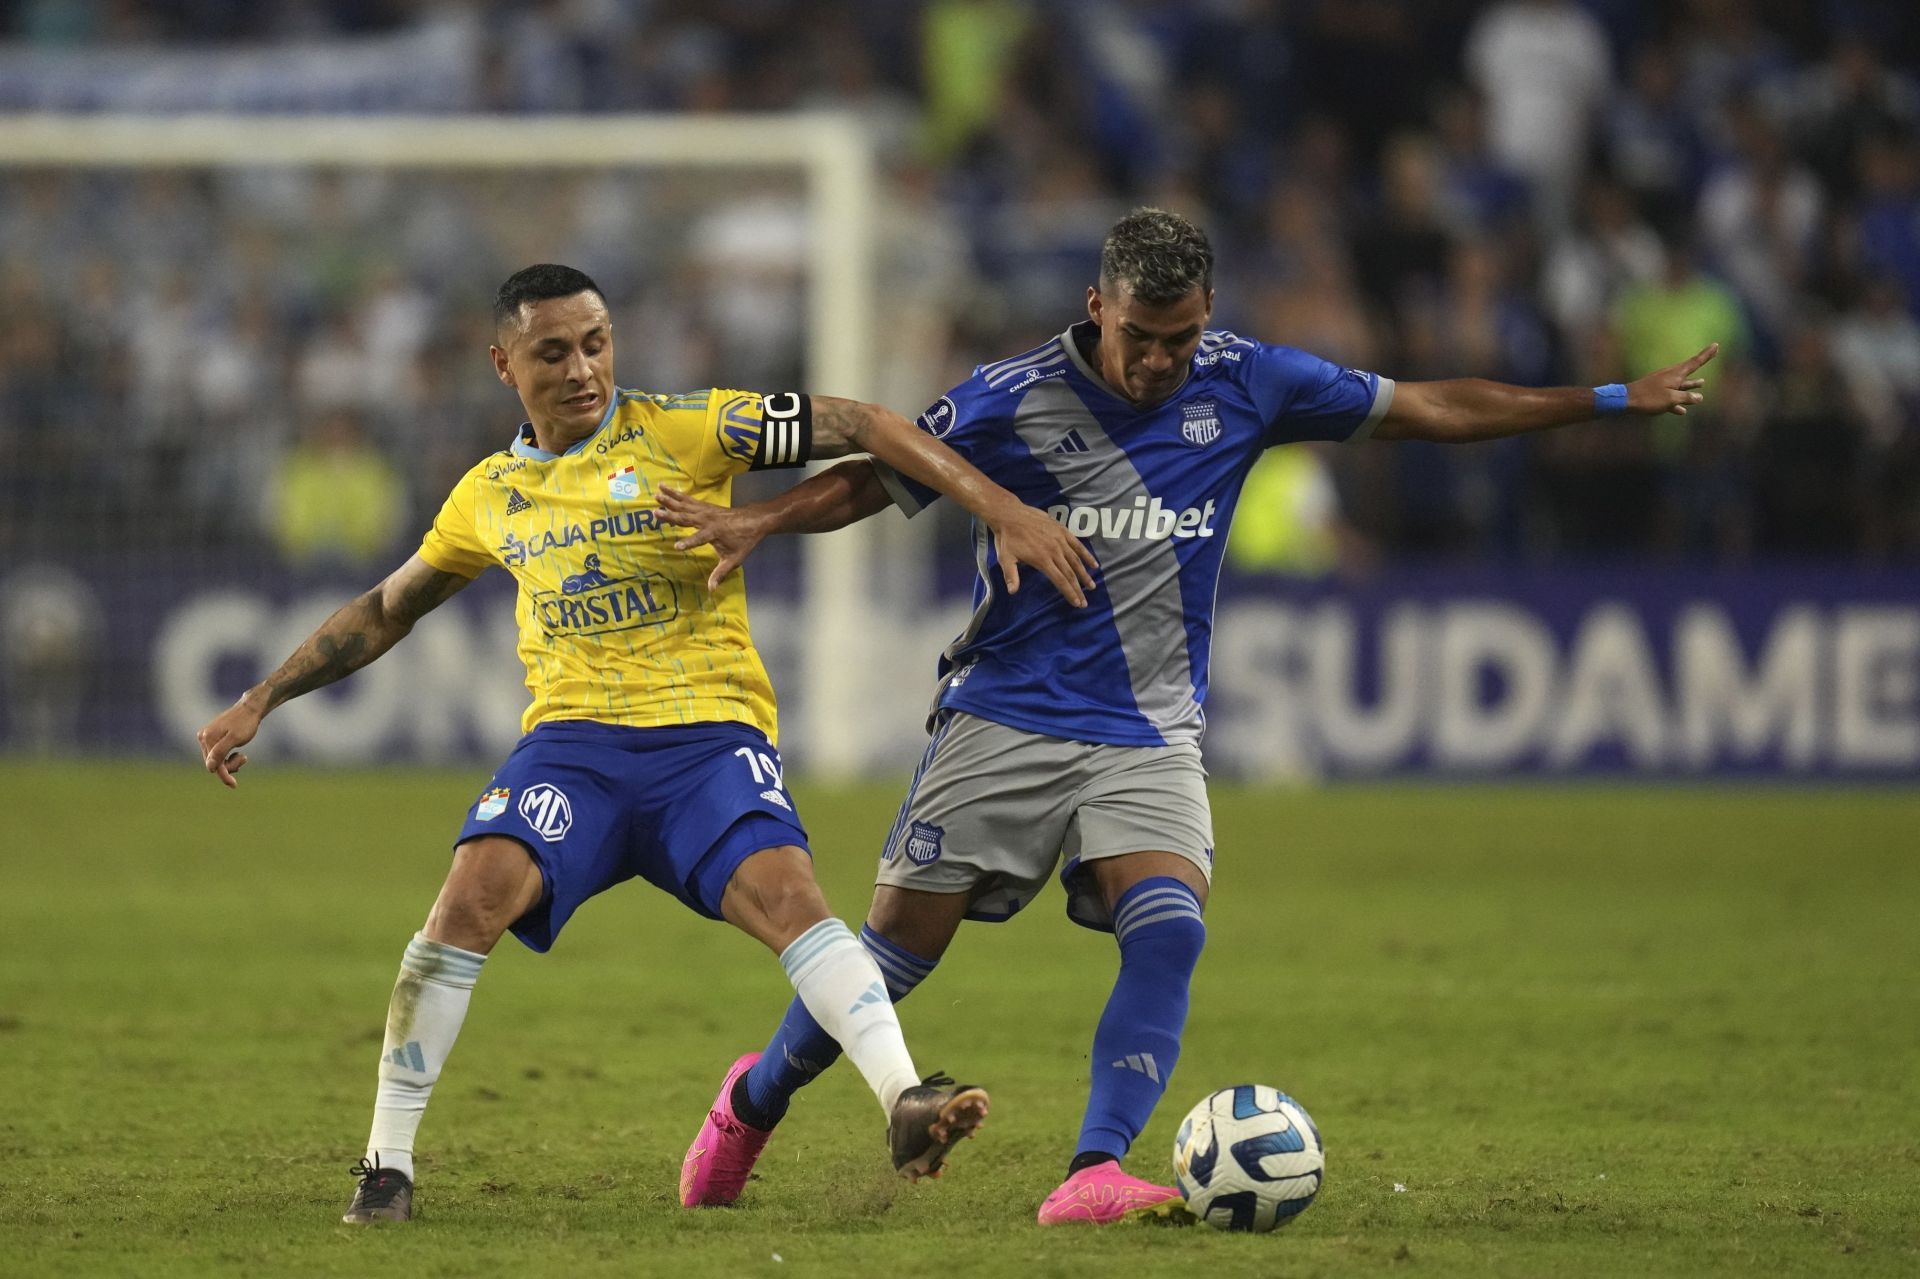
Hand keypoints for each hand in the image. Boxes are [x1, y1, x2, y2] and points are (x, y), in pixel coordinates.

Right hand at [197, 698, 262, 788]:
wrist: (250, 709)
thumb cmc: (246, 723)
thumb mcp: (235, 738)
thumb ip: (221, 751)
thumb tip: (210, 767)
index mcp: (207, 738)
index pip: (213, 765)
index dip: (224, 776)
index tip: (234, 785)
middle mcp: (203, 737)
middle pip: (213, 763)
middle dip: (228, 766)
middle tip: (244, 758)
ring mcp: (206, 737)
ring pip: (216, 760)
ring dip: (229, 762)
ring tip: (242, 756)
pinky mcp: (212, 737)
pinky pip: (218, 754)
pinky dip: (228, 757)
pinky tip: (237, 753)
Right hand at [659, 485, 768, 590]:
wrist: (754, 520)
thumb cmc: (744, 541)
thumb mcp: (734, 560)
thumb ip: (720, 574)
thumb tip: (711, 590)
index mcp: (714, 533)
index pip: (699, 539)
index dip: (688, 543)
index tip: (676, 546)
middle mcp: (707, 520)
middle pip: (686, 518)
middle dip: (671, 516)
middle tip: (655, 513)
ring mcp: (705, 511)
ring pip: (684, 505)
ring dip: (670, 499)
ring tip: (656, 494)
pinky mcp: (705, 506)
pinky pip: (688, 499)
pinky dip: (676, 494)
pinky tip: (666, 488)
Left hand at [984, 501, 1099, 606]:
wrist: (1010, 514)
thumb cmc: (1007, 538)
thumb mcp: (1005, 558)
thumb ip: (1011, 575)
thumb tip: (1013, 592)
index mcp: (1042, 560)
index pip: (1060, 580)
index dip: (1070, 593)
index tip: (1077, 603)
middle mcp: (1054, 551)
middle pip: (1070, 573)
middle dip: (1079, 589)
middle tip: (1085, 602)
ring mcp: (1060, 540)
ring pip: (1076, 560)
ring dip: (1085, 574)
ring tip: (1092, 586)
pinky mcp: (1062, 530)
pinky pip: (1078, 544)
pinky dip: (1086, 555)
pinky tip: (1094, 564)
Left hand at [1628, 342, 1718, 415]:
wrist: (1625, 400)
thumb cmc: (1649, 398)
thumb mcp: (1671, 399)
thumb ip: (1687, 398)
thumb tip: (1700, 397)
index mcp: (1676, 374)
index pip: (1695, 362)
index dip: (1707, 354)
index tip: (1716, 345)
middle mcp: (1671, 376)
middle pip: (1689, 371)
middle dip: (1700, 364)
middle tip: (1711, 353)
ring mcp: (1663, 384)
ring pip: (1681, 385)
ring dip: (1691, 385)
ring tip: (1702, 383)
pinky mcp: (1656, 393)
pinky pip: (1671, 397)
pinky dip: (1677, 403)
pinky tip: (1682, 412)